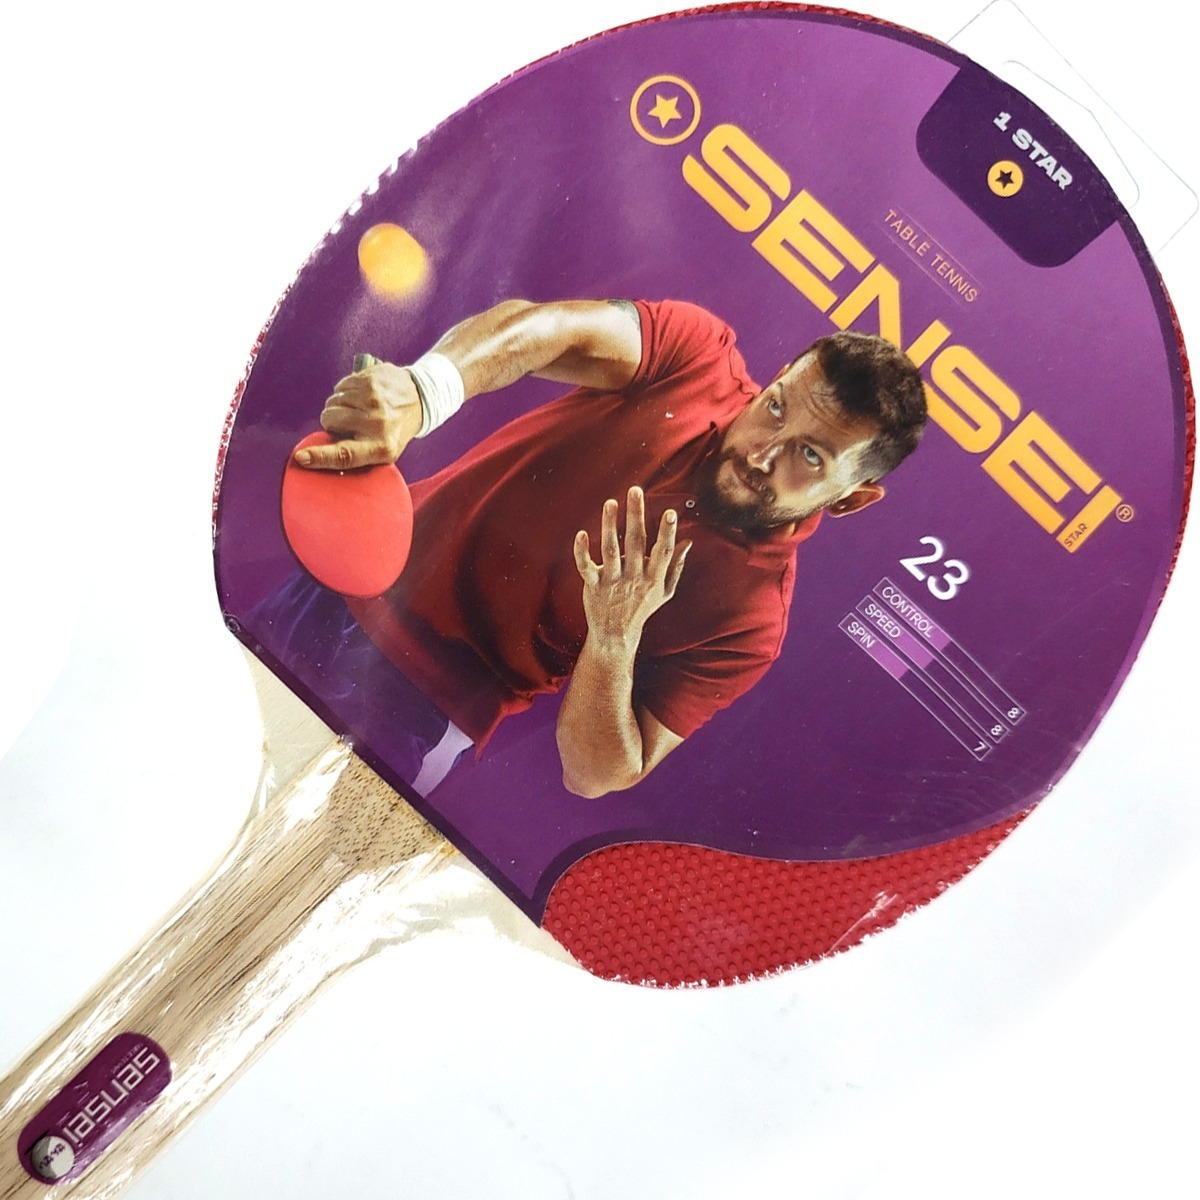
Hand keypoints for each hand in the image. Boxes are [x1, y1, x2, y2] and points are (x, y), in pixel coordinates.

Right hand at [293, 360, 423, 468]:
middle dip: (333, 421)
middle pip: (329, 420)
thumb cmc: (395, 429)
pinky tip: (361, 396)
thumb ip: (355, 453)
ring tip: (359, 408)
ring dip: (340, 406)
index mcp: (381, 447)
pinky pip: (339, 387)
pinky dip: (345, 392)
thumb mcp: (383, 450)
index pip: (345, 455)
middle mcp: (376, 423)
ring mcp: (373, 399)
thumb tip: (315, 456)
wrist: (420, 398)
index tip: (301, 458)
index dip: (320, 457)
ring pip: (332, 402)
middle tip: (351, 422)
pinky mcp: (369, 379)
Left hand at [573, 486, 691, 645]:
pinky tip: (581, 533)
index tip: (671, 512)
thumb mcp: (665, 591)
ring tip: (610, 503)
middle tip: (636, 490)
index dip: (667, 532)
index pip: (663, 552)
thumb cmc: (642, 608)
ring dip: (610, 525)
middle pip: (636, 543)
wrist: (616, 634)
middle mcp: (634, 578)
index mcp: (654, 578)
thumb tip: (688, 541)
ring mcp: (613, 582)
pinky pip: (586, 566)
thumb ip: (676, 566)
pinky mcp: (593, 585)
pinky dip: (582, 551)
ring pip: (610, 550)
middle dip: (636, 516)